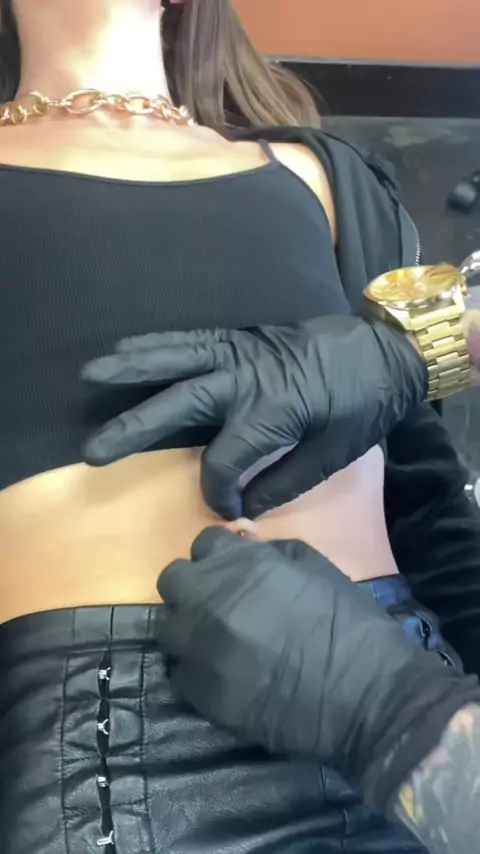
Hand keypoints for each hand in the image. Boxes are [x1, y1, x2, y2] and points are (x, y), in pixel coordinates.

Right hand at [82, 316, 426, 518]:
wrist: (384, 353)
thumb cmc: (363, 407)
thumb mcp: (332, 455)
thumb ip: (281, 483)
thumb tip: (240, 508)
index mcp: (274, 411)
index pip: (224, 461)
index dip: (218, 491)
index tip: (225, 508)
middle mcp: (247, 378)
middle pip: (179, 405)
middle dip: (134, 430)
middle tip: (93, 451)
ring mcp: (240, 352)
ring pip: (175, 360)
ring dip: (132, 369)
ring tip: (91, 374)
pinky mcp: (240, 339)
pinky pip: (191, 340)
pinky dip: (157, 344)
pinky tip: (129, 347)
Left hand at [157, 528, 477, 811]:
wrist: (366, 695)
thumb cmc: (350, 624)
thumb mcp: (316, 567)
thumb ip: (272, 552)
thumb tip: (246, 546)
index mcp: (241, 564)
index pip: (203, 543)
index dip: (218, 557)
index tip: (231, 572)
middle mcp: (210, 598)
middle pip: (173, 581)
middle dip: (193, 588)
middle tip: (219, 605)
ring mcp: (200, 647)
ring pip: (169, 628)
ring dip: (189, 629)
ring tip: (219, 644)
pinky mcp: (201, 692)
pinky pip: (180, 673)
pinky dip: (197, 671)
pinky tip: (226, 677)